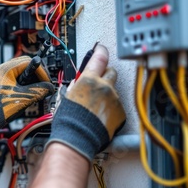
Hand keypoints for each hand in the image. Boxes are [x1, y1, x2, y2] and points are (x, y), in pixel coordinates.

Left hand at [0, 56, 54, 145]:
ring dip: (31, 79)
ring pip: (21, 71)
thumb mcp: (24, 98)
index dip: (41, 72)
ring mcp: (2, 76)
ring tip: (37, 89)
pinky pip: (16, 78)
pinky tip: (28, 92)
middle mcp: (4, 69)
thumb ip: (39, 90)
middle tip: (44, 84)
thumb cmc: (0, 108)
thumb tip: (50, 87)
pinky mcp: (2, 83)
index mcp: (8, 69)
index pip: (30, 62)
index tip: (47, 82)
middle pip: (26, 64)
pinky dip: (24, 83)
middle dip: (37, 74)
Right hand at [46, 45, 125, 162]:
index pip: (99, 58)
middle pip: (111, 72)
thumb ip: (77, 85)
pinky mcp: (120, 112)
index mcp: (88, 80)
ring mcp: (114, 99)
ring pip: (114, 91)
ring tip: (96, 108)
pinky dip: (111, 109)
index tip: (101, 49)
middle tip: (98, 83)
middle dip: (105, 75)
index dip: (100, 51)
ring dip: (107, 95)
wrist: (78, 138)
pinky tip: (101, 116)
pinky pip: (117, 106)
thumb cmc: (69, 120)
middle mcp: (104, 87)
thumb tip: (79, 81)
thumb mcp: (67, 97)